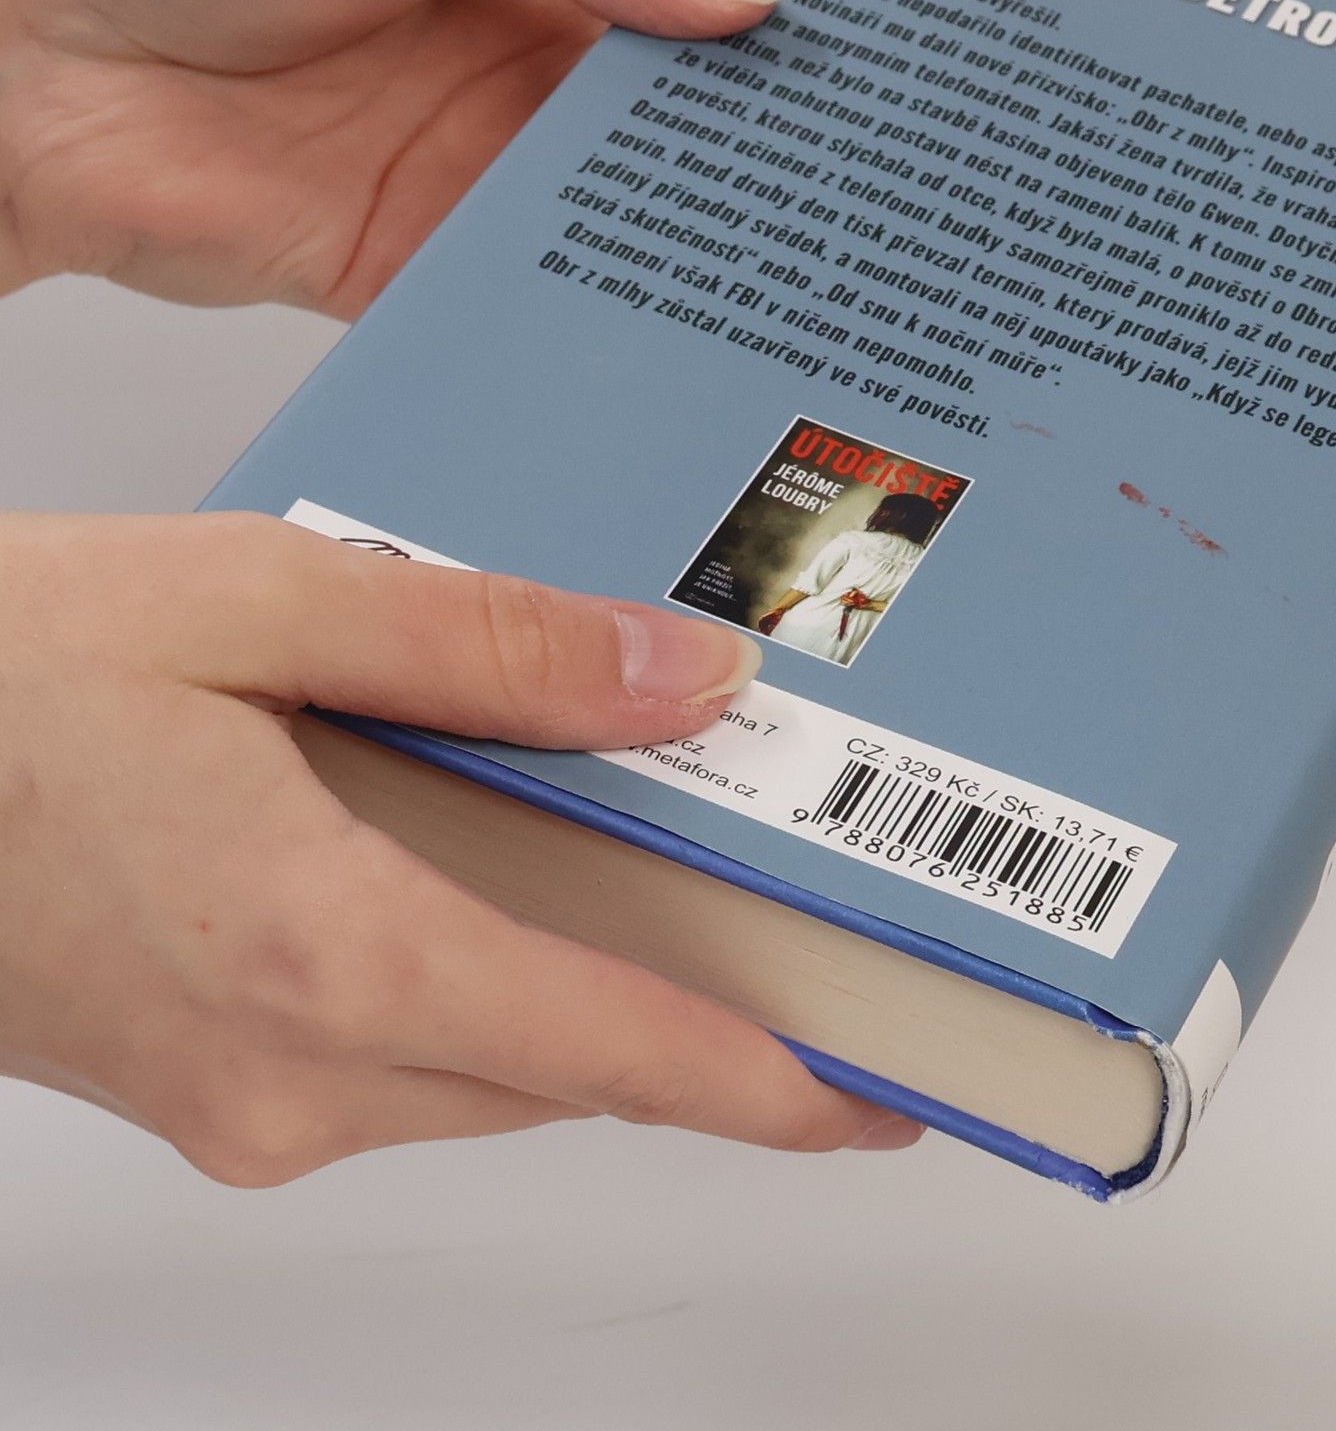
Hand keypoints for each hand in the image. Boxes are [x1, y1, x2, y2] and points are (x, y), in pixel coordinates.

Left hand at [0, 0, 787, 310]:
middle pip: (662, 133)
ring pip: (610, 229)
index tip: (856, 71)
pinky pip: (523, 311)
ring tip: (781, 284)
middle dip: (747, 163)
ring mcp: (466, 187)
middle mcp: (506, 84)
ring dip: (683, 254)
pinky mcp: (416, 278)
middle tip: (848, 196)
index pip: (677, 8)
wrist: (22, 72)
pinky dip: (585, 330)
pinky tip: (654, 345)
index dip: (763, 37)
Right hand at [0, 512, 919, 1185]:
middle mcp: (289, 1071)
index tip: (882, 1091)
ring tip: (682, 887)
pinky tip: (510, 879)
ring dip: (591, 1002)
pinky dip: (488, 991)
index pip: (615, 1053)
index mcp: (326, 952)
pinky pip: (402, 1058)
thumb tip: (685, 676)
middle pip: (569, 1069)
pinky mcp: (206, 1082)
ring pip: (487, 1070)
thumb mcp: (262, 601)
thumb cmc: (1, 677)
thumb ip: (493, 647)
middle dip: (700, 1024)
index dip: (769, 1084)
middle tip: (806, 932)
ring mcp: (238, 1099)